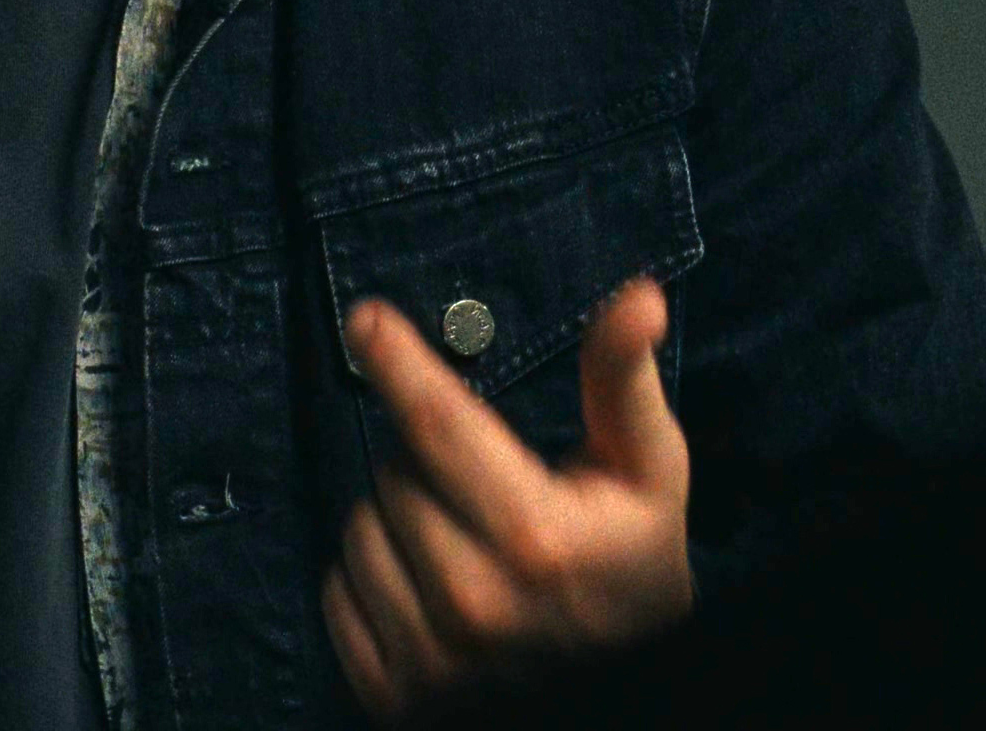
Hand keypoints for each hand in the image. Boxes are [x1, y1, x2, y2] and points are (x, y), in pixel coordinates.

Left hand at [321, 275, 694, 722]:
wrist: (631, 688)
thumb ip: (624, 379)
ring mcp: (431, 661)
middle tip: (482, 488)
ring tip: (459, 538)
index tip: (364, 318)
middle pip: (394, 473)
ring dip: (394, 518)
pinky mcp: (393, 697)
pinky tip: (426, 586)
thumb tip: (640, 294)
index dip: (399, 362)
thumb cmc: (632, 559)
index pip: (441, 426)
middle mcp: (476, 603)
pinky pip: (337, 593)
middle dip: (426, 463)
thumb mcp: (648, 468)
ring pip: (358, 530)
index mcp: (537, 538)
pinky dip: (368, 578)